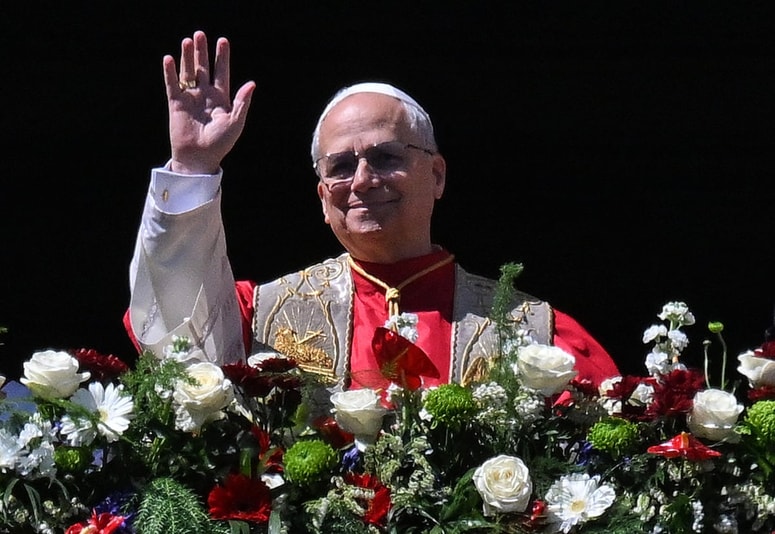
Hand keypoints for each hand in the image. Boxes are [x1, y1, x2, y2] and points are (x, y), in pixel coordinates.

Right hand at [163, 31, 254, 173]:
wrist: (199, 158)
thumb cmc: (220, 144)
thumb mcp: (235, 122)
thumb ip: (242, 102)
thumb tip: (252, 83)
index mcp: (221, 99)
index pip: (222, 73)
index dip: (222, 58)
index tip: (222, 41)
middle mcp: (205, 96)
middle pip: (203, 68)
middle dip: (202, 52)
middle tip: (201, 34)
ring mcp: (190, 98)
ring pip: (188, 73)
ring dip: (187, 57)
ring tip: (188, 40)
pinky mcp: (176, 104)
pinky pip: (172, 85)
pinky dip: (170, 72)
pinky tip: (169, 58)